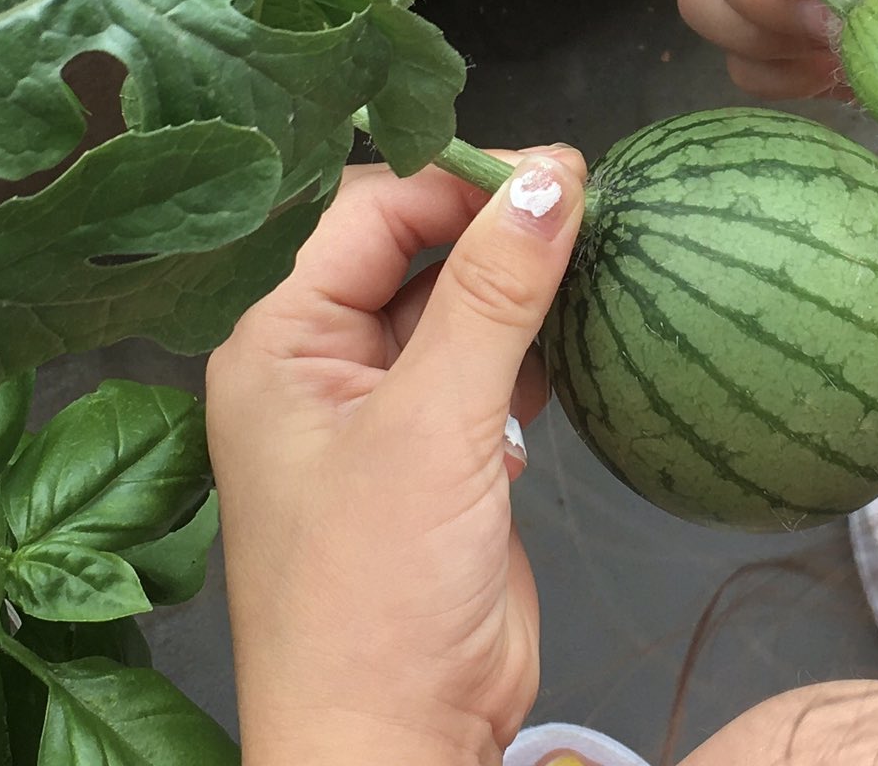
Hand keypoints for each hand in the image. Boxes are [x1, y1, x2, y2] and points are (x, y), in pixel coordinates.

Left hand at [206, 149, 585, 765]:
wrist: (393, 744)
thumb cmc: (373, 598)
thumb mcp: (435, 426)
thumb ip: (492, 294)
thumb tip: (552, 182)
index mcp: (279, 344)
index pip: (368, 211)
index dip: (458, 179)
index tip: (558, 170)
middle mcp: (320, 367)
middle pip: (411, 248)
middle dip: (493, 221)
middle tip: (587, 200)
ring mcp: (381, 415)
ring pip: (456, 305)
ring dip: (521, 279)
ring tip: (598, 251)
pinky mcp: (441, 457)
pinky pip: (488, 365)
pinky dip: (536, 343)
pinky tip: (584, 329)